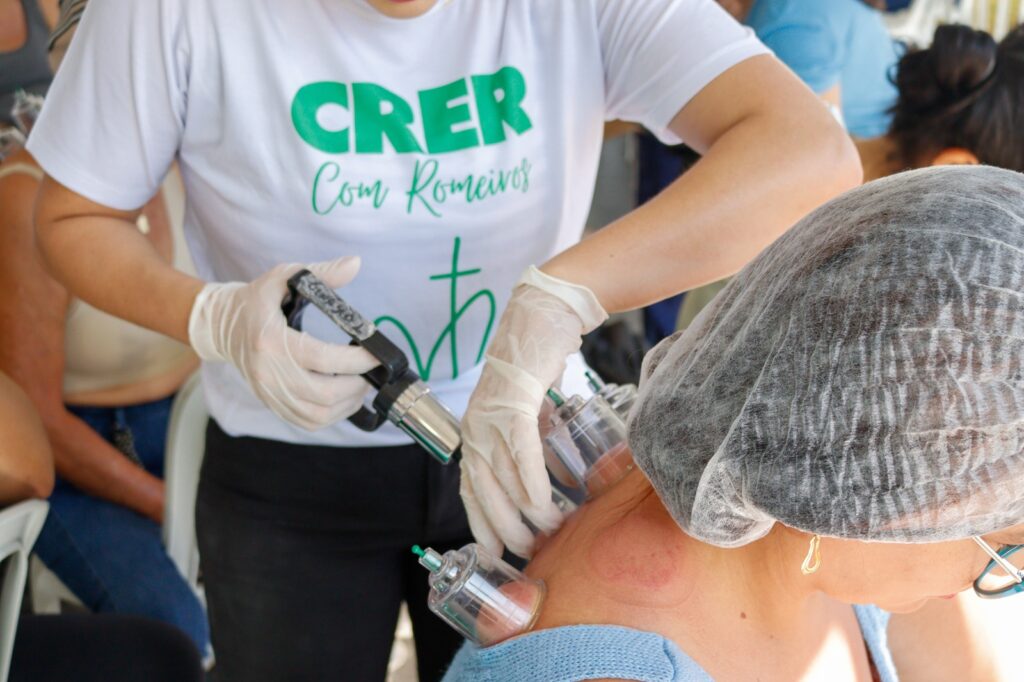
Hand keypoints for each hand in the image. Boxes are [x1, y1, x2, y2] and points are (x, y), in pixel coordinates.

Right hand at [187, 257, 378, 429]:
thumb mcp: (285, 277)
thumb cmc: (257, 300)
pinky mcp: (272, 404)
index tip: (377, 353)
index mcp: (271, 340)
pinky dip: (332, 415)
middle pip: (324, 393)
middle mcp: (269, 372)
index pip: (323, 358)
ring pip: (318, 414)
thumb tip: (355, 264)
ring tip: (361, 385)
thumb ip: (322, 273)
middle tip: (372, 372)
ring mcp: (269, 392)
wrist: (222, 326)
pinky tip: (343, 398)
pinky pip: (308, 421)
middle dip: (358, 385)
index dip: (357, 360)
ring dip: (348, 403)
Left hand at [460, 267, 606, 556]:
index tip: (492, 553)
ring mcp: (491, 417)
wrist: (540, 318)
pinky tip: (544, 503)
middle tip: (530, 552)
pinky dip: (532, 481)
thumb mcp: (529, 413)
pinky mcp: (515, 405)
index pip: (469, 488)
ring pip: (504, 478)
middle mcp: (475, 428)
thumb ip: (533, 445)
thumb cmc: (535, 365)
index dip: (480, 524)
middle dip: (506, 528)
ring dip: (528, 511)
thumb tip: (554, 481)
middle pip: (485, 492)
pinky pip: (521, 453)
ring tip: (552, 531)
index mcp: (474, 432)